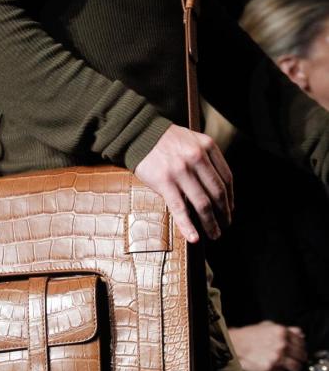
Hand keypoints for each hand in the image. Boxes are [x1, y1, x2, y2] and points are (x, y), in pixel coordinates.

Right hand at [134, 124, 233, 241]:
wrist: (138, 133)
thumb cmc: (165, 140)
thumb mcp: (192, 140)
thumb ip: (205, 158)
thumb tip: (214, 189)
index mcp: (207, 147)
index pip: (226, 178)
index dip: (231, 198)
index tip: (230, 209)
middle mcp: (197, 158)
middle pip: (217, 193)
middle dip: (224, 214)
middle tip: (225, 225)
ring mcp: (181, 171)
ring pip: (202, 204)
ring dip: (211, 223)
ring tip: (214, 234)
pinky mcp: (165, 182)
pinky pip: (180, 208)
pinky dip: (188, 226)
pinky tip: (194, 237)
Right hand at [229, 322, 307, 370]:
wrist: (235, 345)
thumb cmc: (249, 335)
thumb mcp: (268, 326)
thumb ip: (286, 330)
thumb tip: (300, 335)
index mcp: (282, 332)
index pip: (302, 342)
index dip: (301, 347)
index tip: (299, 350)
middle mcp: (281, 345)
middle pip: (302, 355)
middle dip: (299, 357)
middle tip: (295, 359)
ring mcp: (276, 358)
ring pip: (296, 367)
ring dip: (294, 367)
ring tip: (289, 366)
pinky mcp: (270, 369)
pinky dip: (280, 370)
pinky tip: (275, 366)